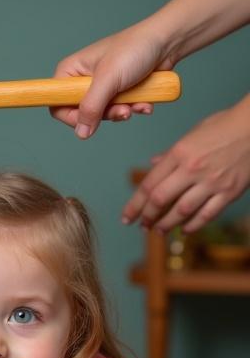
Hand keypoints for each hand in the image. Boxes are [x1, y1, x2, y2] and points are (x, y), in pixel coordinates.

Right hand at [50, 22, 173, 138]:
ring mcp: (100, 89)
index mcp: (70, 72)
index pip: (57, 104)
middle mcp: (82, 82)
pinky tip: (143, 102)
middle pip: (81, 114)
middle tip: (121, 109)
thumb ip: (91, 107)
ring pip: (101, 116)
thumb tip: (81, 133)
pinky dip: (132, 109)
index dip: (71, 117)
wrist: (166, 42)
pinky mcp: (116, 95)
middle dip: (104, 115)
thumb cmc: (134, 49)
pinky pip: (118, 112)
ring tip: (135, 103)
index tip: (89, 120)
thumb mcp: (108, 79)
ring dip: (121, 112)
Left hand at [122, 94, 249, 232]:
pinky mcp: (230, 192)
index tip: (127, 217)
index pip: (149, 184)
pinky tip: (184, 230)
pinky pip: (208, 214)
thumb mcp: (192, 134)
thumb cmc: (224, 126)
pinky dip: (194, 225)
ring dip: (167, 224)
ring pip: (182, 210)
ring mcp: (212, 182)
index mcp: (180, 153)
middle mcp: (193, 169)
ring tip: (159, 231)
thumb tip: (153, 164)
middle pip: (161, 199)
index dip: (134, 204)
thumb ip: (171, 154)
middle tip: (141, 225)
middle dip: (147, 216)